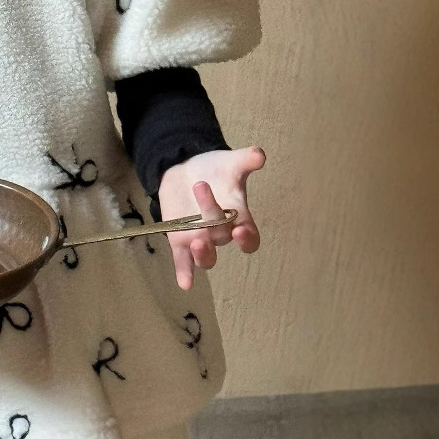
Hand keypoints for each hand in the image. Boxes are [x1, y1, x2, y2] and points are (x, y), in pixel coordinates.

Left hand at [158, 146, 264, 289]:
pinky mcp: (180, 239)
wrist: (186, 168)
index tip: (241, 232)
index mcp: (238, 216)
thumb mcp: (230, 162)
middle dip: (213, 222)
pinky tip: (185, 283)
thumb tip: (258, 154)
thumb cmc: (215, 169)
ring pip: (206, 257)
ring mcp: (201, 238)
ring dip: (203, 255)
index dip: (247, 239)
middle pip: (222, 237)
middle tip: (203, 200)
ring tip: (197, 243)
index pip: (249, 237)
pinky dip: (185, 272)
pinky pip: (183, 260)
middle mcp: (221, 232)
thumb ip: (245, 160)